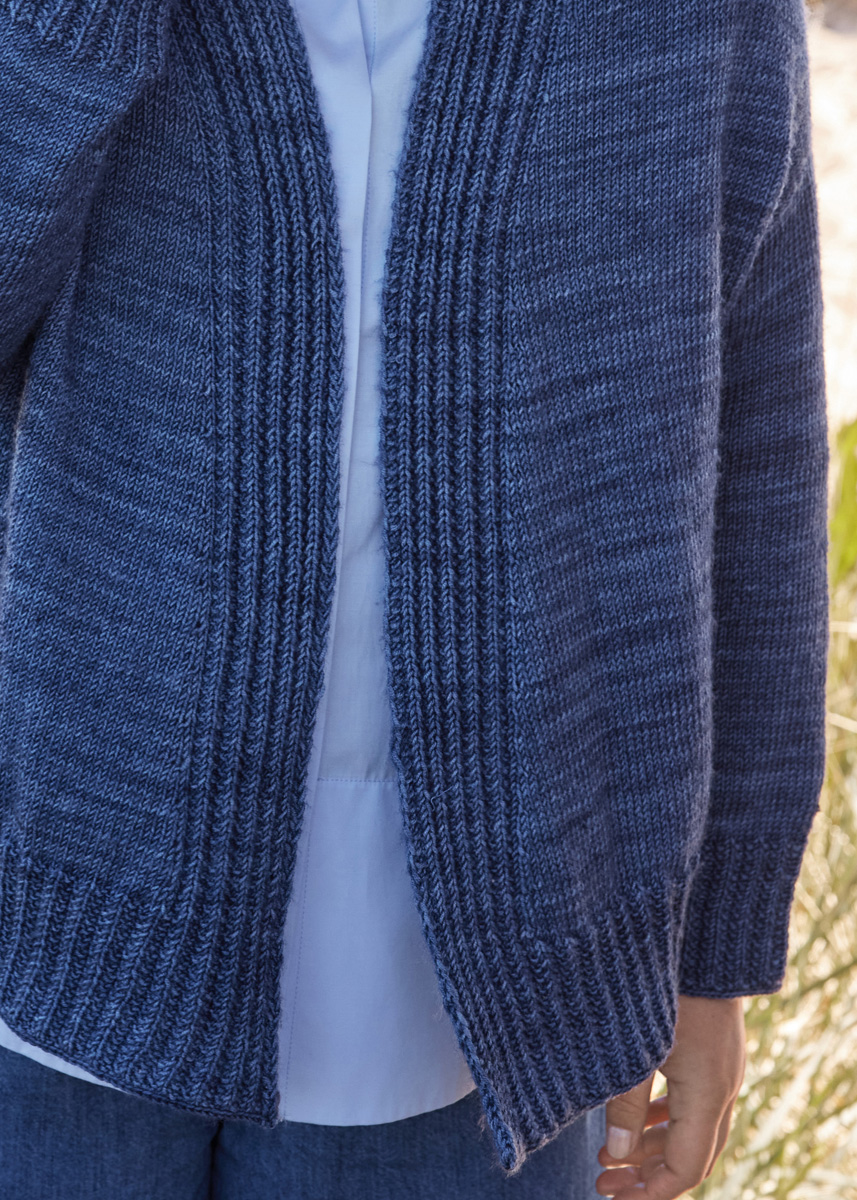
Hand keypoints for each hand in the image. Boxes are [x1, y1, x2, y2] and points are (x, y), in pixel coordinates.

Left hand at [595, 995, 746, 1198]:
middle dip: (649, 1174)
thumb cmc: (659, 983)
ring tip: (609, 1152)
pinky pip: (695, 1099)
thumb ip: (623, 1104)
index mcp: (707, 1091)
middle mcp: (724, 1083)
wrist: (700, 931)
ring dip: (654, 1145)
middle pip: (693, 1153)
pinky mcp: (714, 1046)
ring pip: (694, 1126)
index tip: (612, 1195)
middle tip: (604, 1181)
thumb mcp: (633, 1045)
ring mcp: (723, 1064)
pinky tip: (636, 1115)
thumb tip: (616, 1156)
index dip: (652, 1192)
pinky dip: (665, 1116)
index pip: (687, 1168)